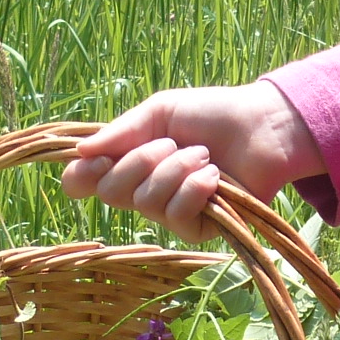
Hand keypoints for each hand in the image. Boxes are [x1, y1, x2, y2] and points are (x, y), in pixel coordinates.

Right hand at [60, 84, 324, 239]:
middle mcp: (143, 189)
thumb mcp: (160, 111)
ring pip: (147, 203)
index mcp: (129, 160)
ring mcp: (169, 211)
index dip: (81, 176)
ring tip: (204, 155)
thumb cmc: (210, 115)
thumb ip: (121, 131)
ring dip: (176, 170)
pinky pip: (177, 217)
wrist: (261, 126)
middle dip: (140, 162)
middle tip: (171, 143)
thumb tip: (79, 151)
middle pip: (111, 193)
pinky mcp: (198, 228)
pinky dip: (194, 190)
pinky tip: (215, 177)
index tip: (97, 159)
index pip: (84, 182)